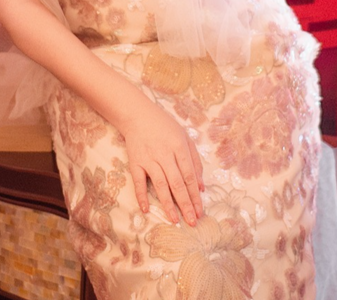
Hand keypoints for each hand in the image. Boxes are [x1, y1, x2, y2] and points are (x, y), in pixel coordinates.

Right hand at [118, 96, 203, 225]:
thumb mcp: (185, 138)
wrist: (138, 115)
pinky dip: (141, 196)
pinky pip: (138, 182)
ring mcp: (149, 159)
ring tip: (174, 220)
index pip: (190, 176)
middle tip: (192, 221)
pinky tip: (146, 210)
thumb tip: (201, 187)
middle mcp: (165, 154)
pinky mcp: (135, 162)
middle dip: (186, 204)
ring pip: (160, 185)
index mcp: (179, 148)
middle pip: (177, 183)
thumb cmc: (165, 127)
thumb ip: (195, 161)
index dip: (195, 195)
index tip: (200, 211)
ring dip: (168, 204)